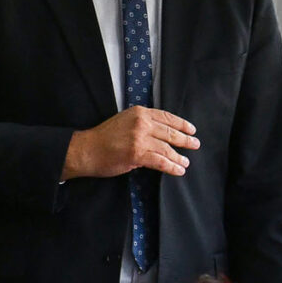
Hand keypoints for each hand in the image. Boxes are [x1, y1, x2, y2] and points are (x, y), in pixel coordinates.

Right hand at [63, 105, 198, 180]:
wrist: (86, 149)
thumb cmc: (103, 138)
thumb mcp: (124, 121)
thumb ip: (142, 124)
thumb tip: (161, 134)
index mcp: (139, 112)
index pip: (166, 116)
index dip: (181, 124)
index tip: (191, 129)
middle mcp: (141, 123)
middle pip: (170, 132)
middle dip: (185, 140)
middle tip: (195, 145)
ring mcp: (140, 138)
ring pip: (167, 148)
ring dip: (179, 157)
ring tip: (186, 162)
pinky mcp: (137, 154)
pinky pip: (161, 161)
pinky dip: (172, 167)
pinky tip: (178, 170)